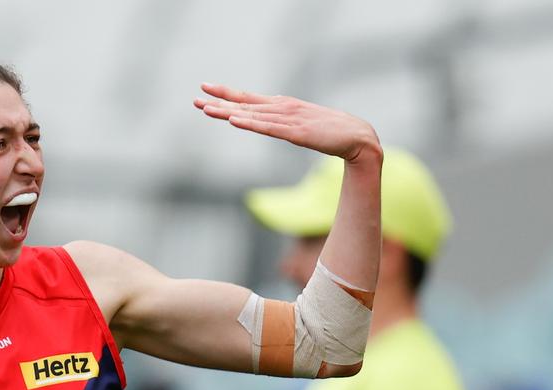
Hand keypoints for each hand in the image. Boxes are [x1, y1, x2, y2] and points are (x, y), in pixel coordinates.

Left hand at [194, 84, 379, 163]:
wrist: (357, 137)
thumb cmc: (329, 132)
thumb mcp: (298, 125)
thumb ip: (281, 122)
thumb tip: (264, 122)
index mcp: (282, 106)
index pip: (248, 98)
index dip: (226, 94)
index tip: (205, 89)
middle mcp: (283, 108)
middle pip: (245, 104)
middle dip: (219, 101)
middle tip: (195, 99)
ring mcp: (289, 119)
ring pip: (252, 115)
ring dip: (228, 112)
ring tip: (206, 109)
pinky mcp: (296, 133)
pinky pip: (268, 128)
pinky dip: (250, 123)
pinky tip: (234, 121)